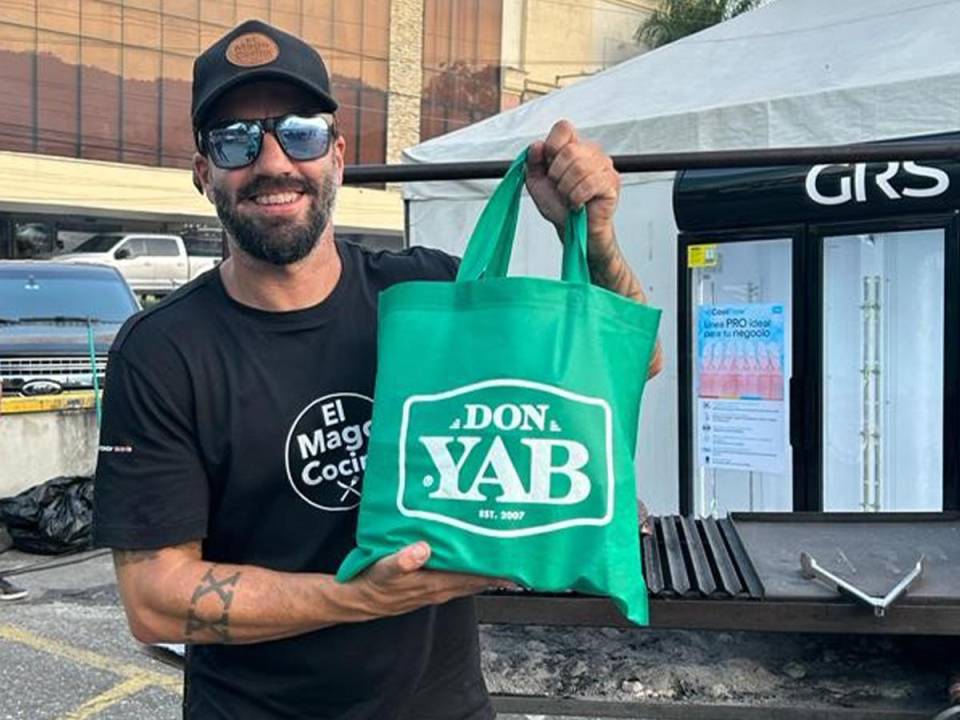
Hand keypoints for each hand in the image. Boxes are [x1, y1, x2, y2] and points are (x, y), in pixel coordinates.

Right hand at [346, 542, 510, 617]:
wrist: (360, 600)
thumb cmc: (373, 584)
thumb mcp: (384, 569)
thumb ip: (403, 560)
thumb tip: (423, 549)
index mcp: (434, 583)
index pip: (472, 578)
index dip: (495, 574)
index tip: (515, 566)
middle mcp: (440, 588)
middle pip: (477, 581)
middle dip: (498, 572)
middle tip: (518, 558)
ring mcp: (436, 589)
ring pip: (469, 580)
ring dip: (486, 572)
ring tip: (502, 558)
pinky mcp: (430, 586)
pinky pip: (457, 578)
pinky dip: (469, 571)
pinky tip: (471, 560)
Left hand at [525, 119, 620, 258]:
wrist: (574, 230)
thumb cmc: (559, 205)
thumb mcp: (537, 182)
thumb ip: (533, 162)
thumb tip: (537, 145)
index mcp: (573, 146)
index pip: (563, 128)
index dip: (551, 146)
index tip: (549, 166)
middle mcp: (592, 152)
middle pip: (569, 150)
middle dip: (556, 175)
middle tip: (560, 188)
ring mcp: (604, 166)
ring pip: (578, 168)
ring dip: (566, 189)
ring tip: (569, 197)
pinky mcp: (612, 183)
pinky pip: (589, 184)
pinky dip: (577, 198)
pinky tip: (577, 204)